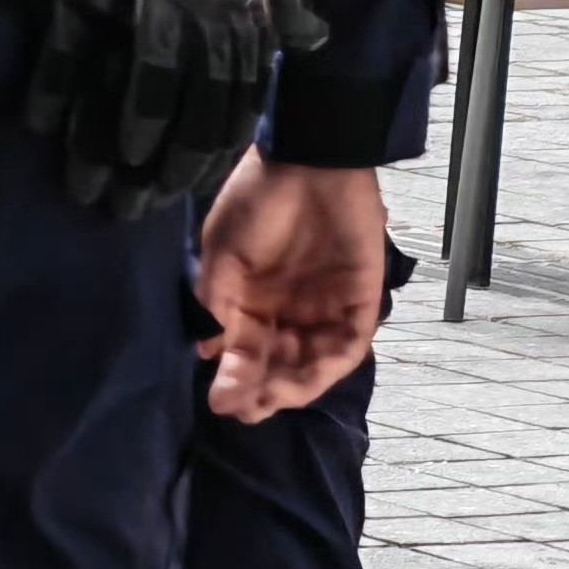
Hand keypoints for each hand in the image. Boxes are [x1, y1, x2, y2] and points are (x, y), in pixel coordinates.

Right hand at [195, 157, 390, 420]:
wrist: (310, 160)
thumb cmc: (258, 201)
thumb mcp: (221, 253)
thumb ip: (216, 305)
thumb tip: (207, 353)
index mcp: (253, 300)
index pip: (245, 352)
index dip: (234, 380)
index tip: (220, 401)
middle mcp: (289, 310)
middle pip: (279, 365)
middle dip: (262, 391)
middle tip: (247, 409)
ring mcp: (326, 307)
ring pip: (313, 363)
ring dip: (293, 386)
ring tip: (273, 398)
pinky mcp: (361, 301)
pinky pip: (348, 345)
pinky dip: (329, 366)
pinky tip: (307, 376)